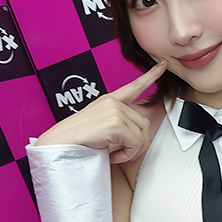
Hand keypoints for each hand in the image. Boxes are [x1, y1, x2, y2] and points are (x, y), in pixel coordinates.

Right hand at [34, 60, 167, 163]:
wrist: (59, 144)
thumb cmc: (77, 140)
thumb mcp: (100, 126)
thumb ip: (118, 123)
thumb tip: (138, 134)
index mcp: (109, 100)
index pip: (134, 86)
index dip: (151, 75)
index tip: (163, 65)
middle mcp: (113, 102)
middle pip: (144, 124)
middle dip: (136, 143)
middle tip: (122, 153)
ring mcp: (114, 110)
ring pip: (141, 135)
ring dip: (131, 151)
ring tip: (116, 154)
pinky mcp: (115, 123)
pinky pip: (134, 143)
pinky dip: (127, 155)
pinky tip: (114, 156)